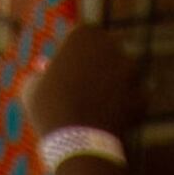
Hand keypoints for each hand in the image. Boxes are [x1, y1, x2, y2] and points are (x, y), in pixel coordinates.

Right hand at [24, 21, 141, 148]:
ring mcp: (131, 69)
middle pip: (101, 56)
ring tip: (86, 116)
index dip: (65, 59)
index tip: (57, 76)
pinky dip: (119, 114)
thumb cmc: (48, 110)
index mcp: (85, 34)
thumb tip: (42, 73)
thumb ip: (38, 76)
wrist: (75, 140)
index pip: (75, 42)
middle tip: (74, 94)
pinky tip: (102, 127)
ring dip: (106, 92)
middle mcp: (113, 44)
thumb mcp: (32, 90)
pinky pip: (130, 103)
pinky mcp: (141, 94)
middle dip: (91, 70)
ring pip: (117, 79)